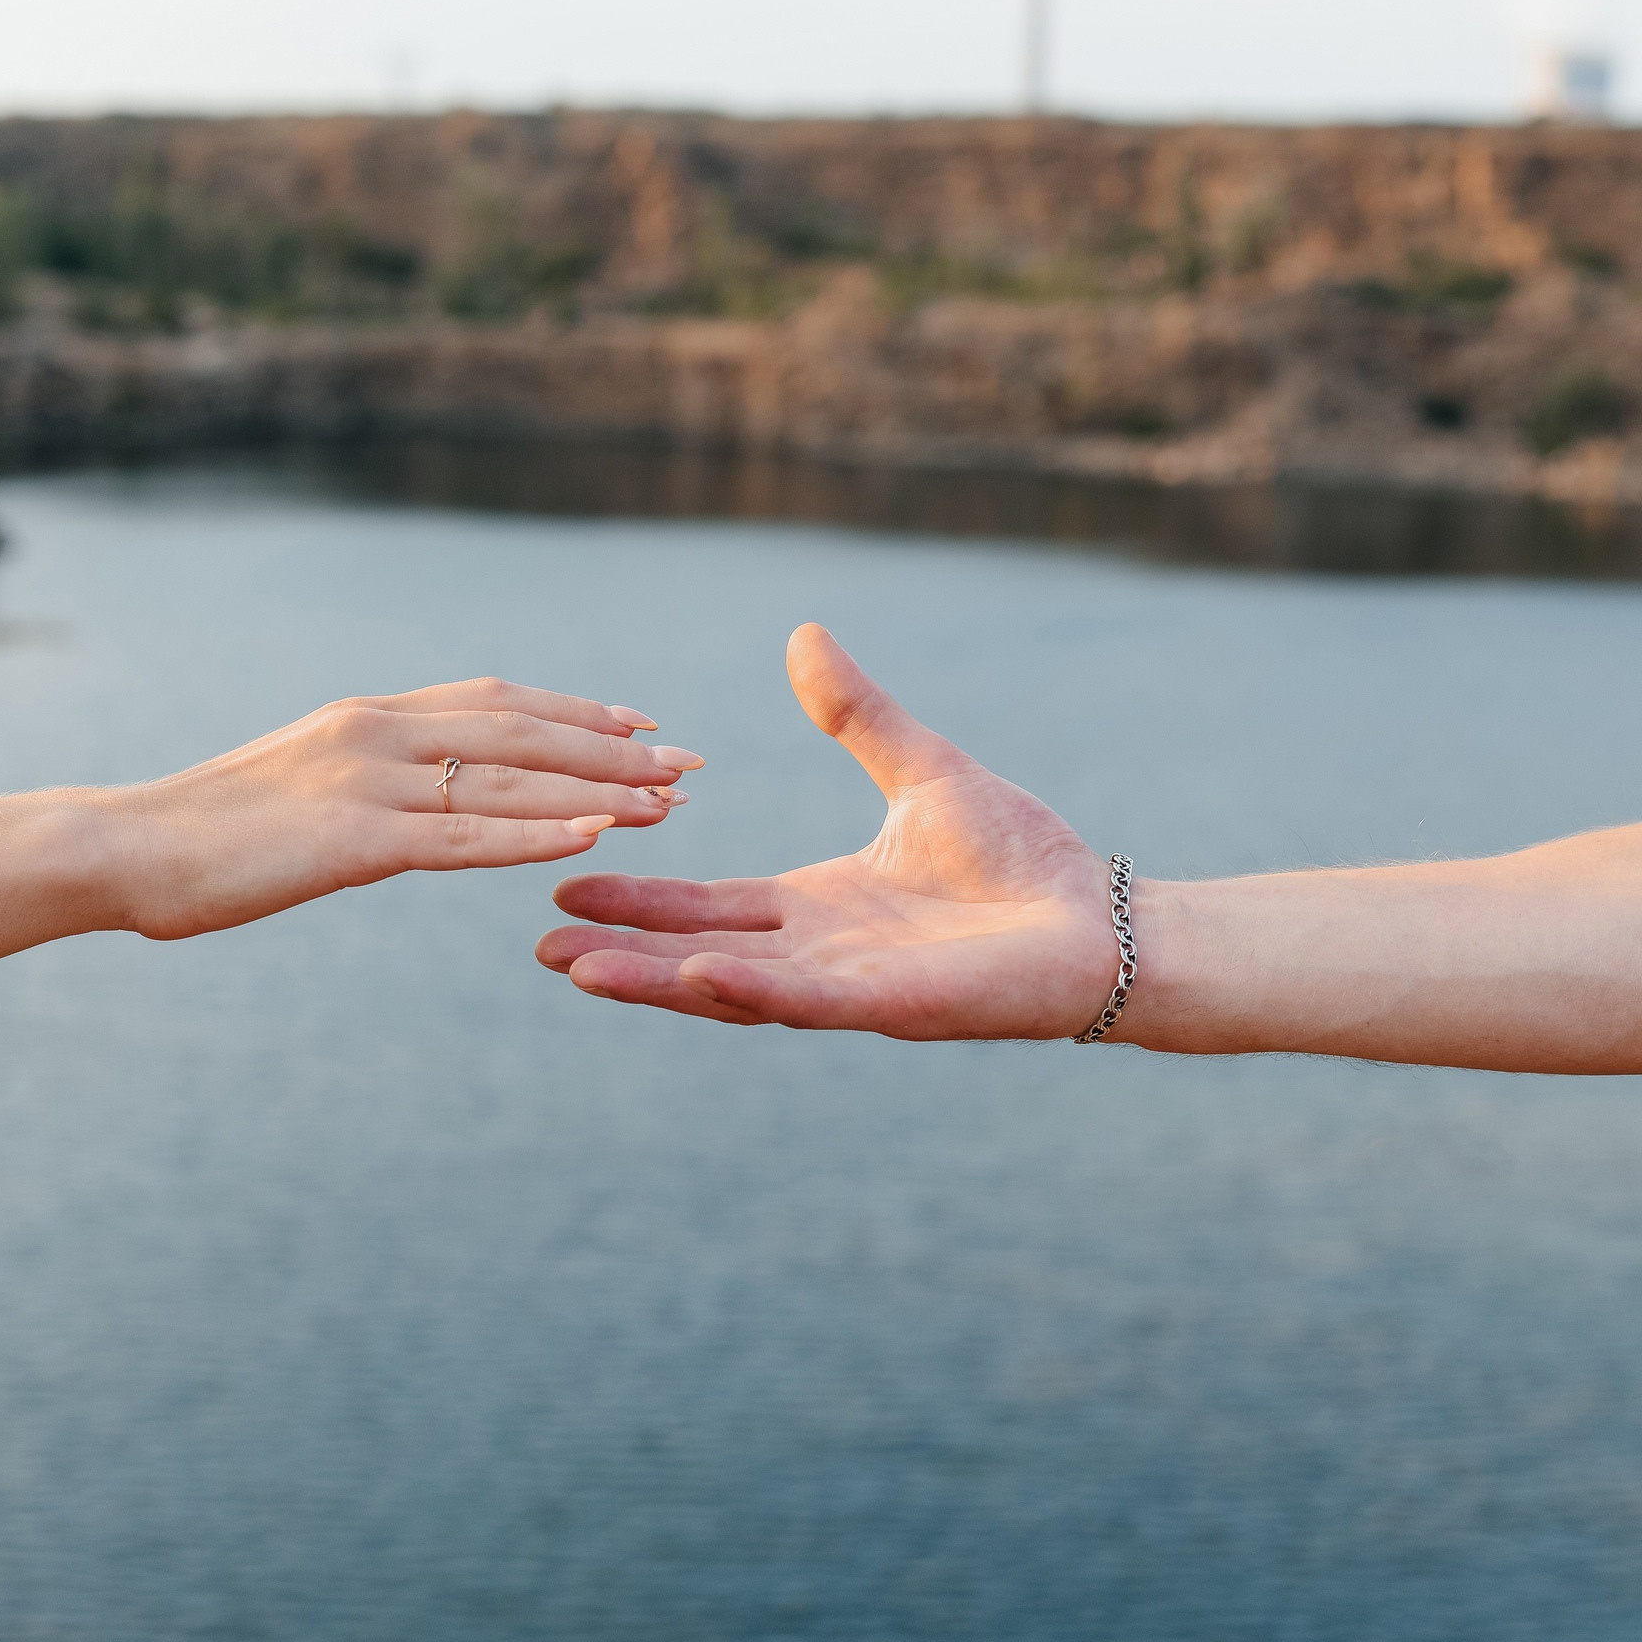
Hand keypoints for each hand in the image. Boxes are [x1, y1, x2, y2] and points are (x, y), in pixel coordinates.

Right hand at [112, 677, 702, 939]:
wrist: (123, 846)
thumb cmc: (208, 830)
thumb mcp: (301, 784)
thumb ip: (366, 778)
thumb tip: (417, 792)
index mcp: (368, 715)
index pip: (496, 702)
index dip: (576, 712)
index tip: (642, 724)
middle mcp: (378, 731)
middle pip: (524, 732)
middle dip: (614, 748)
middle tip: (690, 765)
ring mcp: (366, 782)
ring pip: (510, 783)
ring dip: (599, 791)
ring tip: (671, 803)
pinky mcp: (352, 841)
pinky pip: (465, 837)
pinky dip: (538, 836)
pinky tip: (597, 837)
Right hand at [536, 625, 1117, 1039]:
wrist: (1100, 922)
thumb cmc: (1022, 859)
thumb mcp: (920, 770)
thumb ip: (857, 714)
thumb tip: (803, 637)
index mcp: (820, 907)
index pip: (712, 905)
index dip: (641, 901)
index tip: (565, 888)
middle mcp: (822, 954)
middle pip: (699, 954)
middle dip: (622, 953)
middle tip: (541, 948)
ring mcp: (850, 986)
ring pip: (732, 987)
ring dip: (656, 983)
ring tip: (580, 972)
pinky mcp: (891, 1005)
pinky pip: (805, 1000)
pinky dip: (746, 990)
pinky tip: (691, 976)